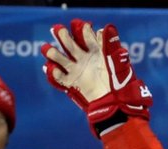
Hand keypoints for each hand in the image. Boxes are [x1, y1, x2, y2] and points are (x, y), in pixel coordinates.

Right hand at [41, 20, 152, 136]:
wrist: (115, 103)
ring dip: (52, 53)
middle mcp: (83, 58)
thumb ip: (111, 46)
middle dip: (63, 36)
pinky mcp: (71, 83)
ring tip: (47, 49)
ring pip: (60, 58)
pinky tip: (52, 68)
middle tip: (57, 29)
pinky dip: (53, 73)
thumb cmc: (120, 83)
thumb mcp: (118, 63)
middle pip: (70, 44)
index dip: (84, 31)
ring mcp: (75, 70)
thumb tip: (107, 27)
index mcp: (96, 52)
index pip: (87, 37)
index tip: (84, 26)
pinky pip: (58, 77)